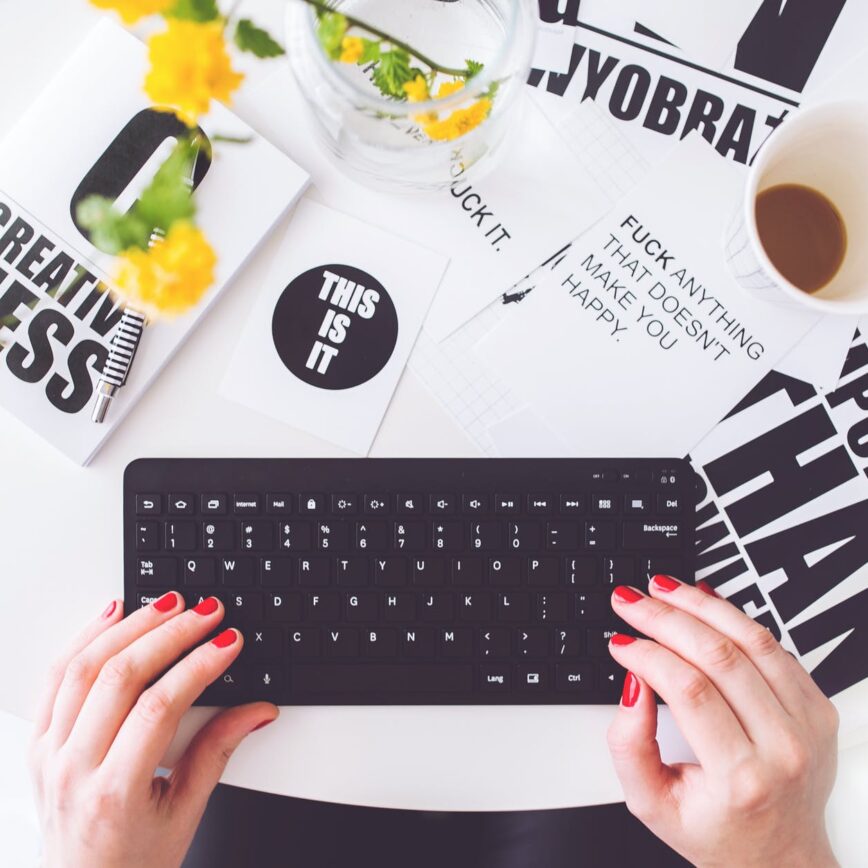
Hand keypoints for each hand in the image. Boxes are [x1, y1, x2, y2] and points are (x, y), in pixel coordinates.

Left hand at [29, 593, 277, 867]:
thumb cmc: (132, 863)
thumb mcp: (185, 814)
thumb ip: (218, 752)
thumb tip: (257, 710)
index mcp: (114, 793)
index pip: (158, 707)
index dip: (199, 666)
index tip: (227, 642)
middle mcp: (73, 769)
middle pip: (119, 676)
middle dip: (170, 634)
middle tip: (206, 613)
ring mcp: (49, 753)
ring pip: (83, 668)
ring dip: (130, 627)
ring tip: (168, 606)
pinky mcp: (38, 743)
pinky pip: (55, 677)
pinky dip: (84, 638)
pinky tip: (112, 615)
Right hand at [606, 576, 838, 867]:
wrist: (781, 855)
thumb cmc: (717, 831)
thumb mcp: (652, 804)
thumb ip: (629, 745)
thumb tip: (634, 683)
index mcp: (741, 778)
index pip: (689, 690)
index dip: (647, 655)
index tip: (620, 642)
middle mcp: (783, 747)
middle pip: (719, 656)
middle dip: (664, 618)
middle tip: (630, 601)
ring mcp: (807, 724)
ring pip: (751, 639)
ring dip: (699, 605)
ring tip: (662, 589)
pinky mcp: (817, 706)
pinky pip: (773, 645)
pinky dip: (734, 616)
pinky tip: (702, 600)